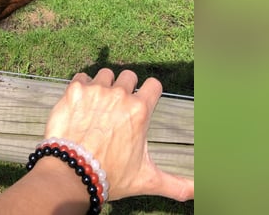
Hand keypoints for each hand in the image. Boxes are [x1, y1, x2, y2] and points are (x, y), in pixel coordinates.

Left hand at [43, 68, 193, 201]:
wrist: (72, 173)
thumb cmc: (110, 175)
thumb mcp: (146, 179)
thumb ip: (175, 184)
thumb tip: (197, 193)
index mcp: (140, 110)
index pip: (154, 84)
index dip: (149, 93)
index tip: (142, 102)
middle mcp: (119, 95)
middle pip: (129, 76)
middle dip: (126, 88)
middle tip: (117, 108)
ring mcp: (96, 90)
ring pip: (105, 74)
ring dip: (103, 85)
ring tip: (98, 106)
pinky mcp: (74, 90)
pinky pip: (82, 77)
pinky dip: (82, 87)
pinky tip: (80, 104)